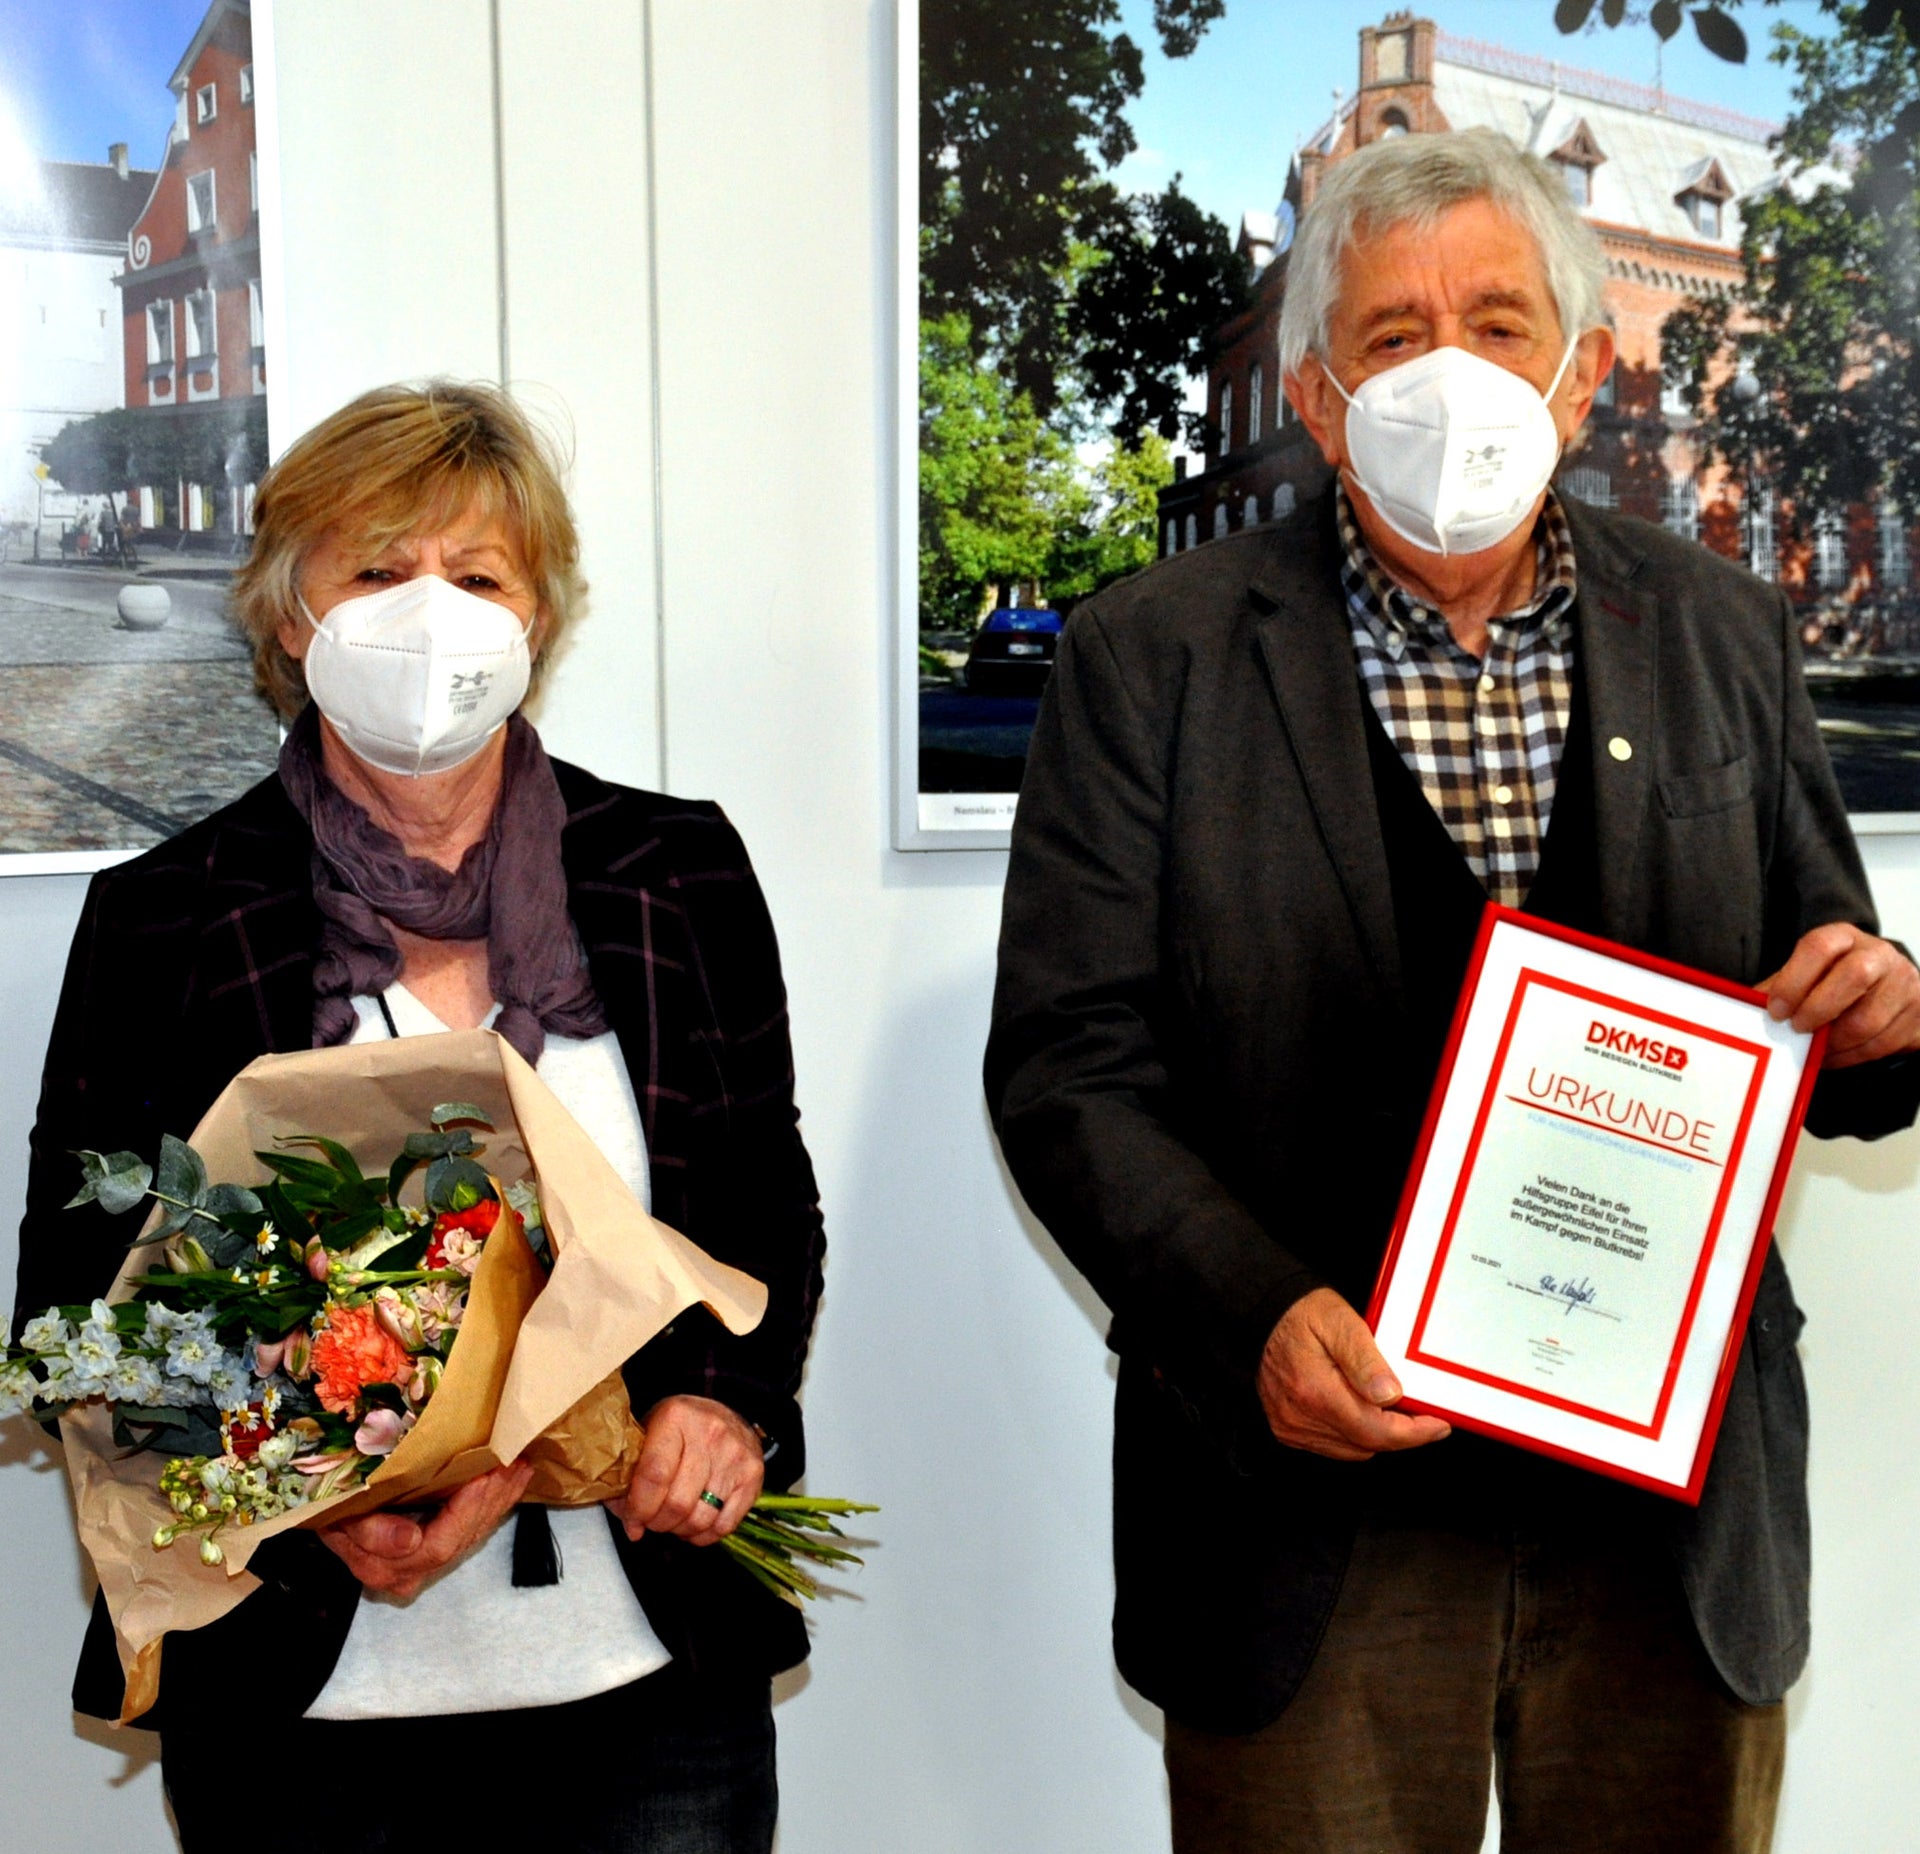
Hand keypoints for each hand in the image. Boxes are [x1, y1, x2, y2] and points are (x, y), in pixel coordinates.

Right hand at [318, 1459, 533, 1597]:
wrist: (323, 1516)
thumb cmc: (329, 1508)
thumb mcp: (335, 1514)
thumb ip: (367, 1531)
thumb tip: (409, 1541)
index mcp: (381, 1565)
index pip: (437, 1545)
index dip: (465, 1512)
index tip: (484, 1476)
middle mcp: (407, 1574)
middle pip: (462, 1539)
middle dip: (490, 1499)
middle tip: (513, 1461)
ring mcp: (423, 1566)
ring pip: (472, 1534)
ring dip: (499, 1499)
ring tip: (521, 1465)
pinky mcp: (436, 1552)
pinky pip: (472, 1531)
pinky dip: (495, 1503)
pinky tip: (514, 1480)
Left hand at [604, 1395, 763, 1545]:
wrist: (723, 1415)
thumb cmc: (679, 1429)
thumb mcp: (649, 1433)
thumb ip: (630, 1474)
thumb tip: (630, 1523)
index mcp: (676, 1417)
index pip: (654, 1476)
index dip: (639, 1507)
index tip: (632, 1520)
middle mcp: (710, 1432)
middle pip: (678, 1502)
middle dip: (658, 1522)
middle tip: (652, 1521)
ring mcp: (735, 1454)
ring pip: (701, 1518)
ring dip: (681, 1530)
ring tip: (673, 1521)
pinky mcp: (753, 1474)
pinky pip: (725, 1524)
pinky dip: (704, 1535)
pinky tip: (694, 1524)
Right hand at [1257, 1287, 1450, 1461]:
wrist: (1262, 1313)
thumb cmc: (1301, 1314)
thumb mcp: (1340, 1322)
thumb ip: (1366, 1361)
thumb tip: (1391, 1395)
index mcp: (1316, 1391)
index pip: (1377, 1431)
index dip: (1415, 1433)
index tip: (1438, 1425)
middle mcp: (1300, 1416)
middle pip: (1368, 1444)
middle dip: (1401, 1433)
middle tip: (1422, 1412)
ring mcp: (1291, 1426)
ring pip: (1352, 1449)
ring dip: (1375, 1433)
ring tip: (1385, 1405)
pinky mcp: (1287, 1429)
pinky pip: (1332, 1445)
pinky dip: (1352, 1433)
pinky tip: (1357, 1408)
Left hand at [1762, 924, 1919, 1068]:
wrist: (1888, 988)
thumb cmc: (1834, 980)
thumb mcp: (1807, 974)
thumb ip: (1780, 987)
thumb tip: (1745, 1010)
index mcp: (1843, 937)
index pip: (1819, 947)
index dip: (1794, 980)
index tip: (1776, 1010)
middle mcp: (1878, 954)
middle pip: (1855, 976)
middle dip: (1819, 1009)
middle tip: (1797, 1029)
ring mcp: (1904, 982)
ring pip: (1869, 1019)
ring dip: (1833, 1043)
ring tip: (1812, 1049)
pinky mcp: (1917, 1014)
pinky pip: (1881, 1044)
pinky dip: (1850, 1057)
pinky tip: (1832, 1056)